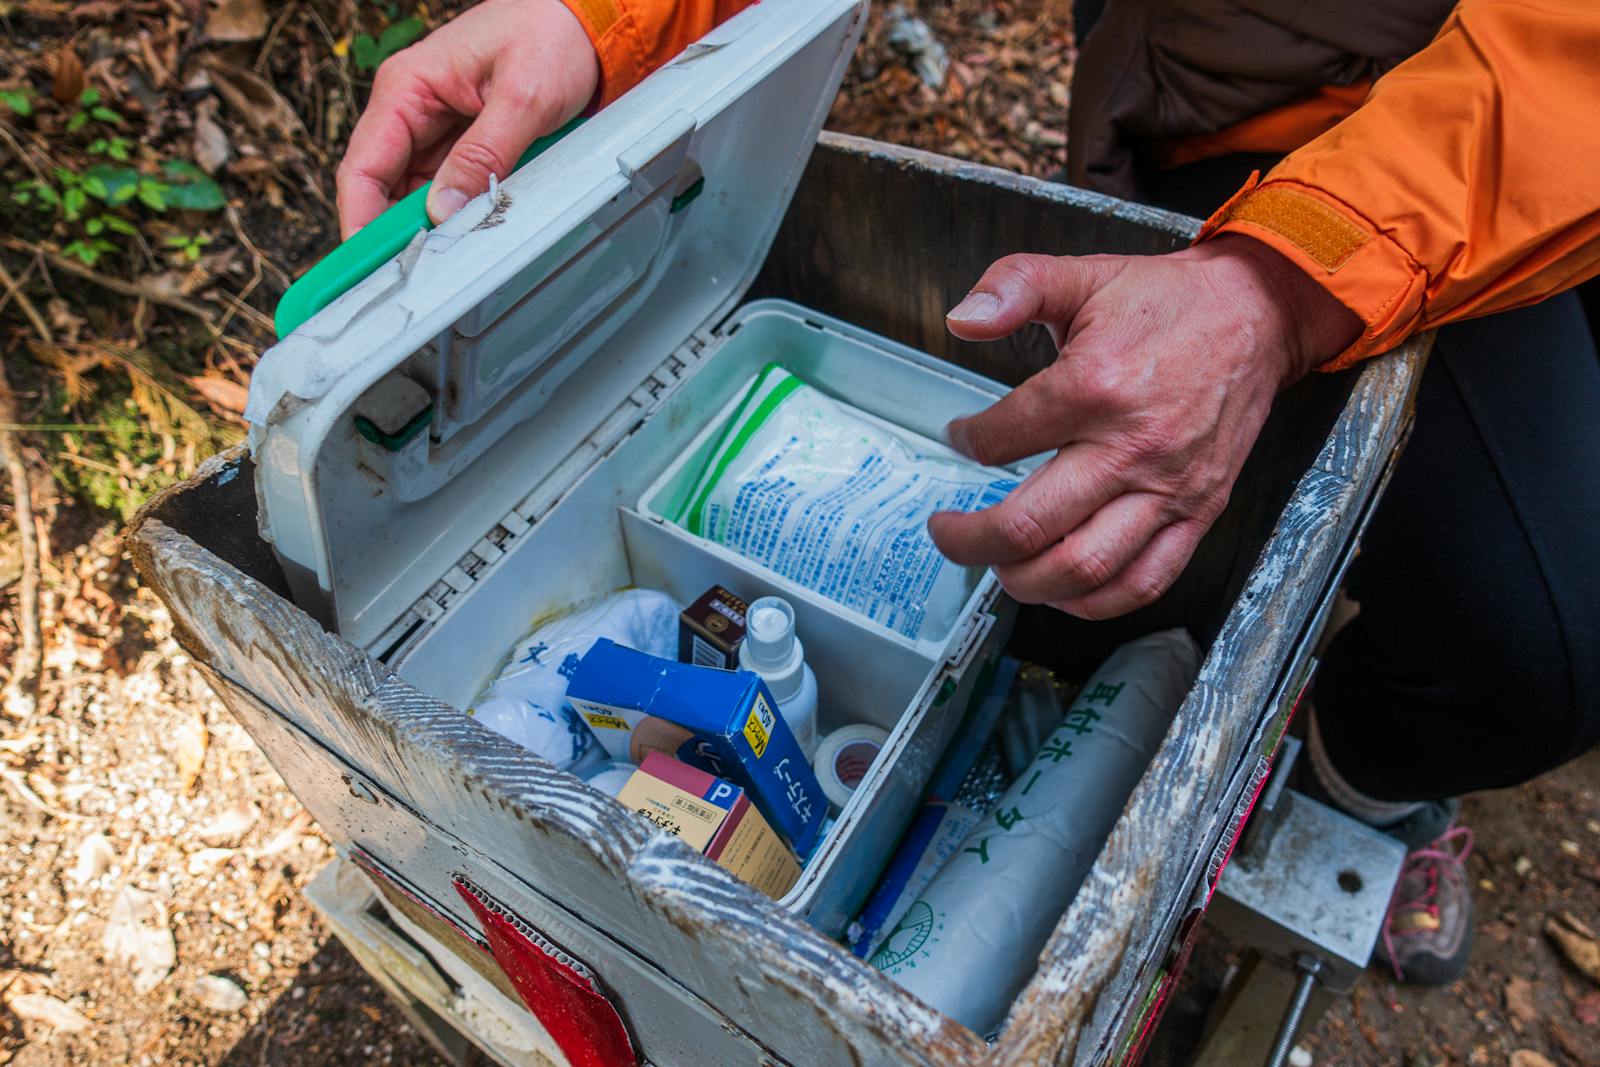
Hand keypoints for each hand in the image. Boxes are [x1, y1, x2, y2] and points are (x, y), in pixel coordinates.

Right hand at [335, 0, 598, 238]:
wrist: (584, 25)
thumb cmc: (550, 38)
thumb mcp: (523, 97)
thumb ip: (484, 152)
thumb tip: (445, 207)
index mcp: (408, 88)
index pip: (363, 165)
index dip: (360, 218)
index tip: (369, 262)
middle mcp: (412, 109)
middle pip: (384, 188)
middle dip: (395, 232)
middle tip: (413, 275)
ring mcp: (436, 130)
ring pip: (415, 194)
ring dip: (428, 227)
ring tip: (445, 259)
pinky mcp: (463, 145)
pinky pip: (447, 189)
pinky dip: (455, 214)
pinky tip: (467, 235)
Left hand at [928, 234, 1360, 618]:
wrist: (1258, 316)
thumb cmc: (1170, 303)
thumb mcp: (1083, 275)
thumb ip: (1014, 286)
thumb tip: (961, 319)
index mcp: (1096, 387)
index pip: (1002, 440)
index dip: (966, 443)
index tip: (962, 439)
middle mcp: (1132, 448)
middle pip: (1029, 526)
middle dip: (970, 541)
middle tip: (949, 532)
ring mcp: (1168, 489)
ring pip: (1081, 568)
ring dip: (1023, 581)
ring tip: (997, 564)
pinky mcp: (1199, 512)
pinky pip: (1142, 581)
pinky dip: (1092, 601)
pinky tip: (1060, 588)